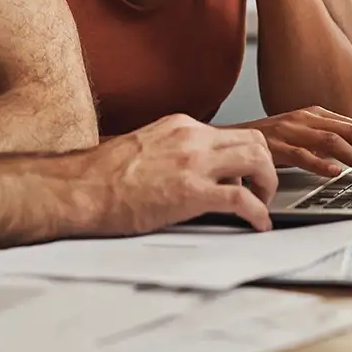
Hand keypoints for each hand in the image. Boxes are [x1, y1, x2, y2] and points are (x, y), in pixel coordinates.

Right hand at [89, 115, 277, 233]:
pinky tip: (258, 225)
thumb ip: (176, 151)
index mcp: (180, 125)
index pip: (232, 133)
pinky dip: (258, 214)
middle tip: (261, 190)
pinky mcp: (191, 192)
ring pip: (257, 160)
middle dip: (266, 167)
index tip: (245, 177)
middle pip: (254, 140)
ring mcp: (193, 163)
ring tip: (261, 205)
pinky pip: (242, 199)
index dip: (246, 157)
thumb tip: (195, 169)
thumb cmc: (106, 174)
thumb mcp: (148, 146)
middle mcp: (192, 137)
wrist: (84, 187)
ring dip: (268, 185)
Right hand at [230, 107, 351, 180]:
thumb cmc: (270, 141)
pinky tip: (335, 174)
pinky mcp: (275, 145)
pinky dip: (320, 163)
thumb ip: (326, 141)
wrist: (232, 139)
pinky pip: (302, 154)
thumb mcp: (302, 135)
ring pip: (333, 142)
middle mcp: (306, 118)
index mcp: (316, 114)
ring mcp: (291, 130)